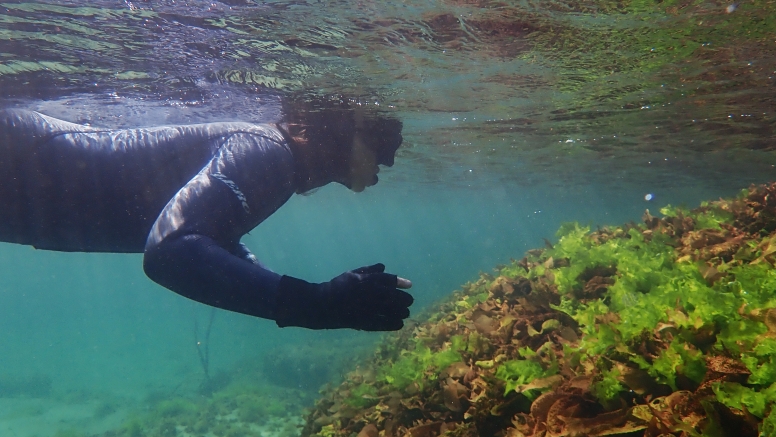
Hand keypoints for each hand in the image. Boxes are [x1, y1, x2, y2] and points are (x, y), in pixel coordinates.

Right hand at [275, 263, 413, 330]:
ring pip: (391, 311)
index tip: (409, 285)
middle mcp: (369, 294)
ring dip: (402, 312)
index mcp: (366, 280)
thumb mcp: (353, 273)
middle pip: (394, 296)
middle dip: (404, 299)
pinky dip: (393, 324)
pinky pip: (383, 324)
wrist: (323, 304)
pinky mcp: (364, 322)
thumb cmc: (339, 286)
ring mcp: (367, 309)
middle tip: (409, 301)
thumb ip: (369, 270)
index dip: (401, 282)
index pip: (389, 280)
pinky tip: (399, 323)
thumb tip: (384, 267)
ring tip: (405, 312)